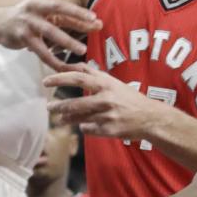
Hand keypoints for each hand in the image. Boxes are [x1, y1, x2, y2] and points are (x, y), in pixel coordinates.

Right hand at [0, 0, 101, 68]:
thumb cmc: (27, 17)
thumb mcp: (43, 11)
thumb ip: (65, 16)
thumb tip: (92, 22)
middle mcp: (36, 6)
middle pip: (59, 7)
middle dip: (77, 13)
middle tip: (94, 20)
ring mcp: (29, 21)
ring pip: (51, 31)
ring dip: (68, 41)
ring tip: (82, 49)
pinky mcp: (23, 37)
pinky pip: (41, 51)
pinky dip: (53, 60)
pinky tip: (64, 67)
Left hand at [45, 64, 161, 140]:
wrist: (150, 118)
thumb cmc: (130, 98)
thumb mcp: (114, 82)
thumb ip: (95, 75)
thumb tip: (77, 66)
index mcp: (106, 84)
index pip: (78, 78)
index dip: (60, 78)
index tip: (46, 81)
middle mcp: (106, 99)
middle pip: (76, 103)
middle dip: (59, 105)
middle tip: (49, 106)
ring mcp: (107, 116)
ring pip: (80, 118)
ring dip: (67, 119)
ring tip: (60, 119)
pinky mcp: (109, 130)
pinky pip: (89, 130)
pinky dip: (85, 127)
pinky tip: (84, 126)